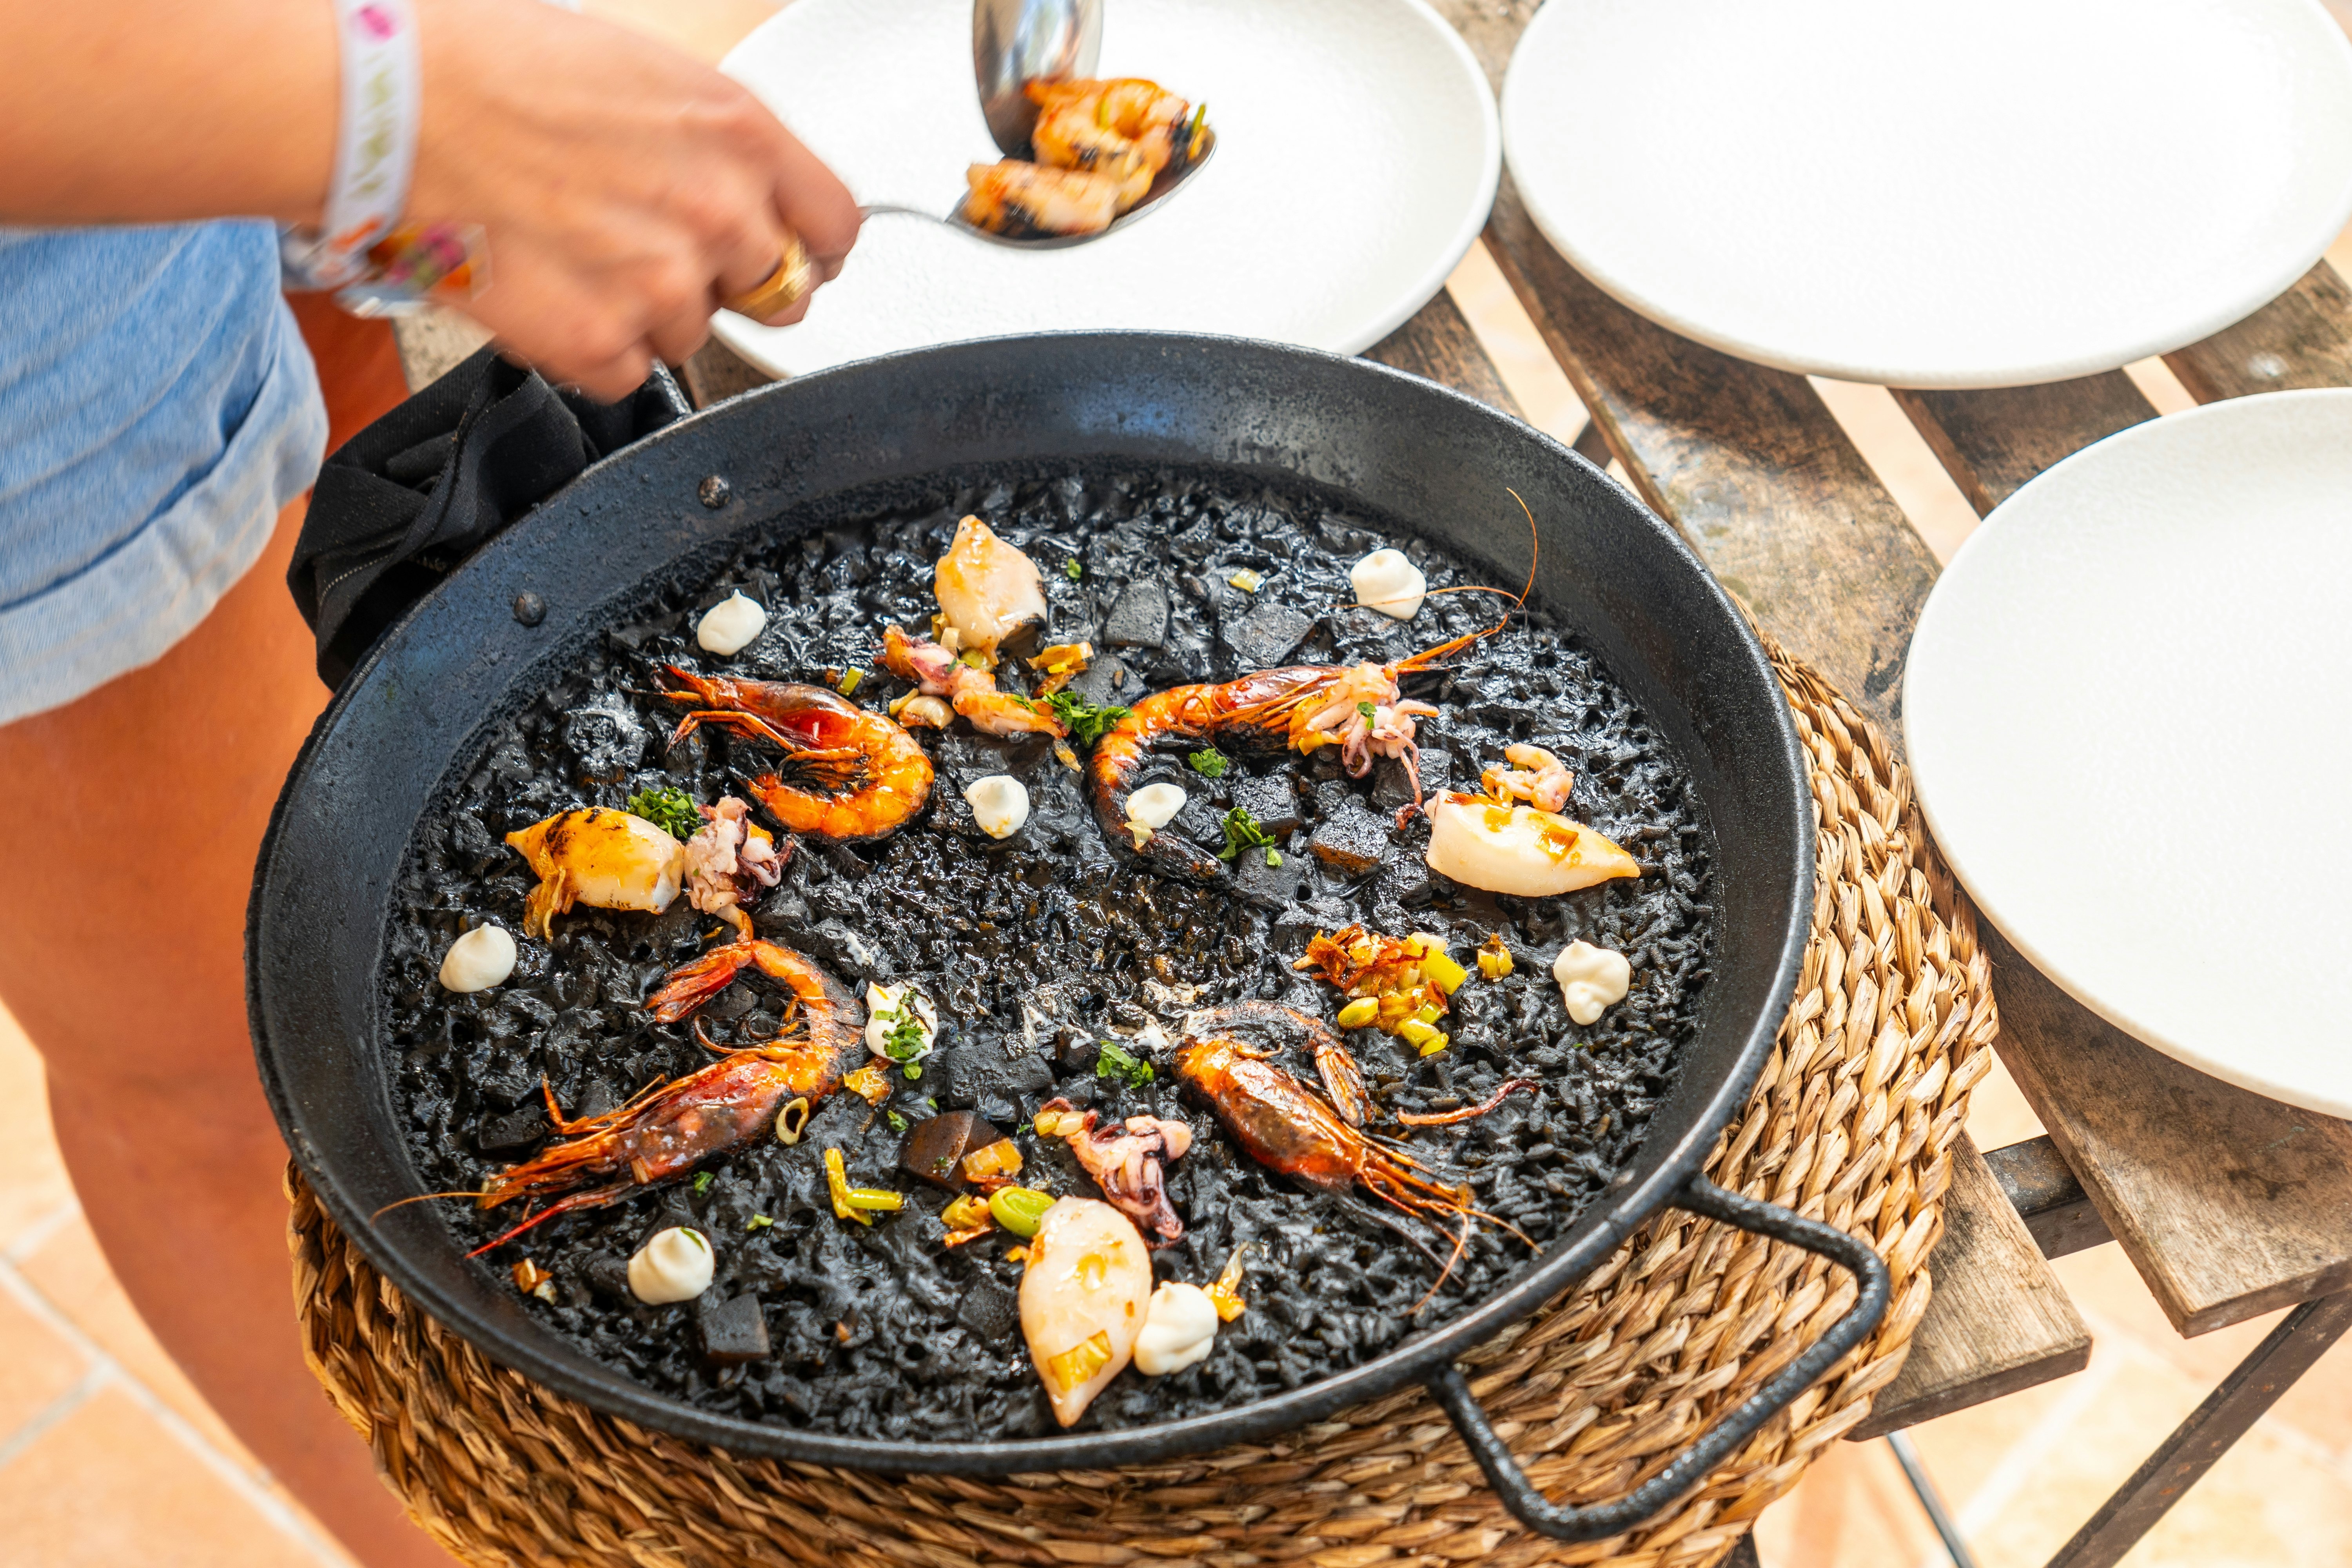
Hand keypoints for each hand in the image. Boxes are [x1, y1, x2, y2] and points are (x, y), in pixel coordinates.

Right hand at [408, 0, 857, 398]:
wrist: (385, 104)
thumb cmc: (488, 64)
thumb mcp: (642, 71)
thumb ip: (711, 142)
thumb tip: (742, 187)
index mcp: (737, 134)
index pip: (836, 227)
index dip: (814, 248)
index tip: (794, 255)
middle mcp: (716, 214)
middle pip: (776, 293)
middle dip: (727, 279)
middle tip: (657, 251)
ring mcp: (662, 286)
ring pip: (693, 333)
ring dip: (647, 309)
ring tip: (574, 249)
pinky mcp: (599, 343)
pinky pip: (630, 372)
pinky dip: (593, 347)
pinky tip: (549, 289)